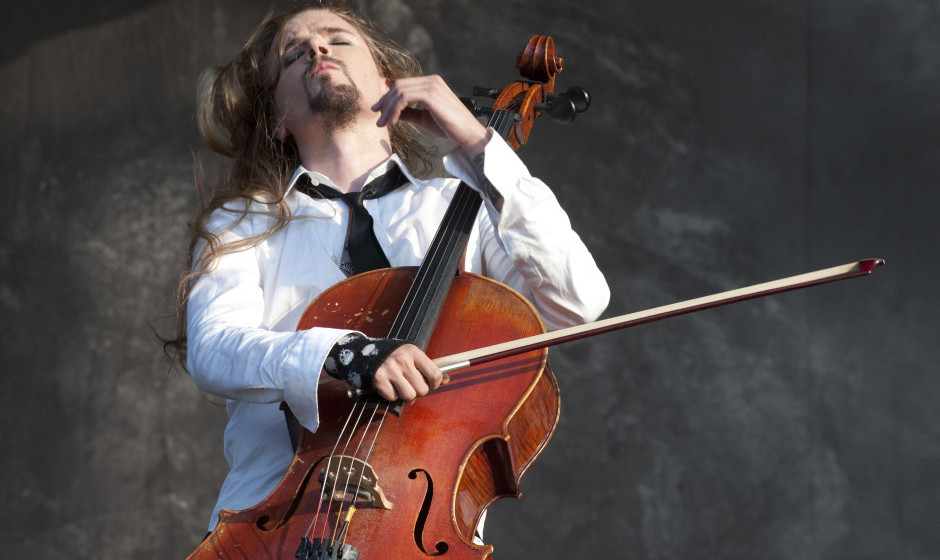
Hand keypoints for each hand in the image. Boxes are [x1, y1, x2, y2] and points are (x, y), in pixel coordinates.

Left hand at [372, 75, 488, 157]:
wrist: (467, 134)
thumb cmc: (449, 127)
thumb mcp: (423, 119)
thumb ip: (409, 113)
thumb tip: (392, 113)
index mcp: (430, 84)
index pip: (403, 85)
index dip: (388, 98)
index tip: (379, 111)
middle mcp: (431, 81)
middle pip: (398, 86)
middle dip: (385, 102)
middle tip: (378, 119)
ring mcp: (432, 86)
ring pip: (399, 91)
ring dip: (388, 108)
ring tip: (384, 123)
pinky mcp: (431, 94)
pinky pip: (405, 98)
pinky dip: (395, 109)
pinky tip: (393, 121)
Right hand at [372, 343, 447, 401]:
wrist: (364, 353)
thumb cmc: (393, 356)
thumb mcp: (411, 356)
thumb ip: (427, 368)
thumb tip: (446, 379)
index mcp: (413, 352)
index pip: (434, 374)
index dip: (435, 384)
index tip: (430, 384)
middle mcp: (402, 360)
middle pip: (422, 389)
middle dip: (418, 392)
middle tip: (411, 386)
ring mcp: (390, 370)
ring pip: (409, 396)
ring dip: (406, 396)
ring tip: (401, 388)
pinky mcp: (378, 379)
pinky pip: (393, 398)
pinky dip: (391, 396)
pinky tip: (388, 386)